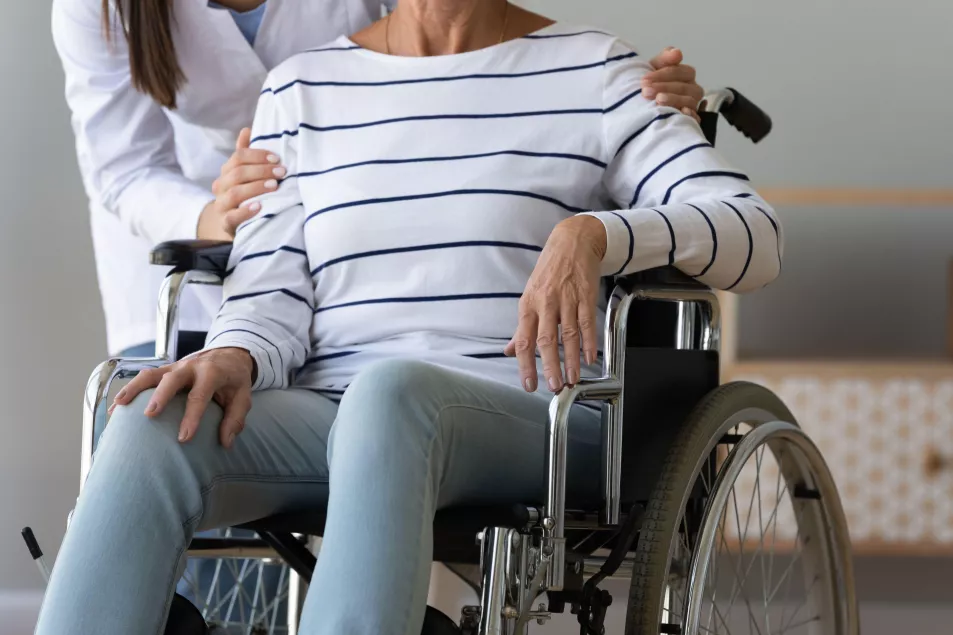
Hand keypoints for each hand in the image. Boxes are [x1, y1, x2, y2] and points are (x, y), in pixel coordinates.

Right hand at [109, 347, 255, 448]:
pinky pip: (145, 378)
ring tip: (119, 407)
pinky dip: (130, 390)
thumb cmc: (234, 379)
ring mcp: (175, 366)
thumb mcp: (244, 397)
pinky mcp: (166, 369)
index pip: (200, 394)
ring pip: (151, 374)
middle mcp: (191, 367)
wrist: (229, 354)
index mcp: (212, 373)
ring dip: (134, 389)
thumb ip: (235, 419)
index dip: (192, 416)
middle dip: (160, 396)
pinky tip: (117, 406)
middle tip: (149, 415)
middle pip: (172, 378)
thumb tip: (226, 443)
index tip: (184, 438)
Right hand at [197, 127, 285, 240]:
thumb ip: (246, 154)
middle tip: (281, 172)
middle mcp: (221, 187)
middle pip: (237, 174)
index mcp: (226, 172)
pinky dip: (245, 211)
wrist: (234, 224)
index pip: (238, 158)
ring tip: (274, 186)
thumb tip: (246, 129)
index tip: (276, 158)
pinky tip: (259, 206)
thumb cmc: (245, 194)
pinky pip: (232, 217)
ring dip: (256, 187)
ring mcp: (221, 205)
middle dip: (261, 171)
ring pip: (235, 193)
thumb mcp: (246, 174)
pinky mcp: (226, 223)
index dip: (257, 156)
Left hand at [505, 215, 605, 392]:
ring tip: (572, 379)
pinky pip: (587, 323)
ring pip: (568, 335)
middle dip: (550, 366)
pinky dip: (589, 343)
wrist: (572, 242)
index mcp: (528, 306)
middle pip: (546, 340)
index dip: (525, 364)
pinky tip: (589, 358)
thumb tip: (509, 350)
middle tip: (554, 386)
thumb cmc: (549, 271)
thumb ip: (522, 328)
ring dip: (571, 360)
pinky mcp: (585, 295)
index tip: (529, 384)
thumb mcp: (530, 297)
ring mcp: (567, 299)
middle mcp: (546, 303)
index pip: (524, 340)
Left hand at [644, 47, 704, 122]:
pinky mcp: (690, 120)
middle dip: (664, 87)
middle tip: (646, 91)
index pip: (679, 72)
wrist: (640, 106)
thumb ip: (664, 59)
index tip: (644, 80)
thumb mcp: (653, 69)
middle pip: (684, 87)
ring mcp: (693, 105)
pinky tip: (681, 113)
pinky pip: (694, 117)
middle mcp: (692, 89)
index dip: (662, 75)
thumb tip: (677, 53)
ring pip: (690, 100)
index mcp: (685, 74)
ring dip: (674, 99)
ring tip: (658, 101)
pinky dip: (690, 115)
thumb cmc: (650, 85)